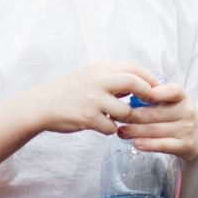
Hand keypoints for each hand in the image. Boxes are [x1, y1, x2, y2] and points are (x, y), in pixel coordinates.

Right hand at [22, 62, 155, 136]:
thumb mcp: (89, 76)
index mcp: (100, 69)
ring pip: (125, 111)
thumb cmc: (67, 92)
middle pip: (134, 83)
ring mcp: (93, 99)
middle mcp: (97, 80)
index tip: (157, 88)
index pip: (133, 68)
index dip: (149, 78)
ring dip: (126, 118)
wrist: (40, 105)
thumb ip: (111, 79)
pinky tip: (102, 126)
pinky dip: (110, 129)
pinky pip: (111, 127)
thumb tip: (137, 85)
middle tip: (151, 103)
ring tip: (118, 119)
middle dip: (147, 94)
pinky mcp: (88, 117)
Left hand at [118, 81, 197, 161]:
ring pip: (155, 130)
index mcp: (181, 95)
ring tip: (120, 131)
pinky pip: (163, 145)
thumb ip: (153, 96)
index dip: (150, 93)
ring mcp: (187, 129)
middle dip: (132, 115)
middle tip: (115, 116)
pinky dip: (148, 144)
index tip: (130, 95)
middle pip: (154, 113)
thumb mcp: (171, 101)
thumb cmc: (177, 114)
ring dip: (134, 131)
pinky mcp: (185, 145)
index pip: (169, 90)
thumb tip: (125, 94)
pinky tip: (135, 143)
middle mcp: (186, 111)